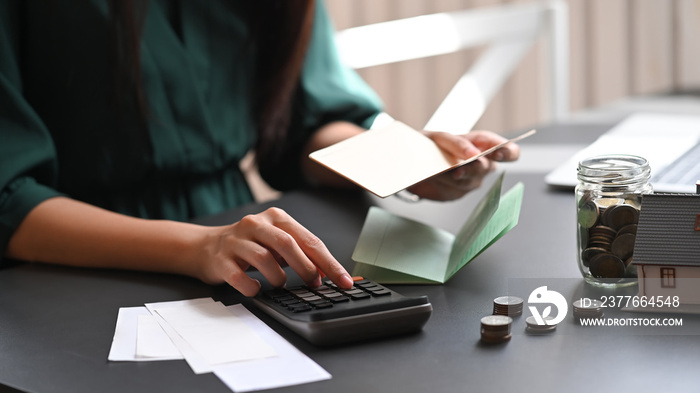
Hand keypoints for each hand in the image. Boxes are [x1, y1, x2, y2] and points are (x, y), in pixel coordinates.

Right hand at [195, 207, 353, 295]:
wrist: (206, 247)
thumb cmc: (249, 246)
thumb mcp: (276, 243)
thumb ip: (301, 253)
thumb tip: (327, 273)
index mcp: (275, 218)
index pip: (308, 239)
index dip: (328, 262)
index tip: (344, 280)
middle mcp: (255, 224)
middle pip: (287, 244)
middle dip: (306, 268)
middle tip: (315, 284)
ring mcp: (236, 241)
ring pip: (264, 258)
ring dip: (278, 277)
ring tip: (280, 284)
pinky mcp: (221, 259)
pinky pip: (239, 276)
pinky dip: (252, 287)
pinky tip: (257, 289)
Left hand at [407, 130, 519, 200]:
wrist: (410, 163)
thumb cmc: (429, 145)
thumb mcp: (440, 138)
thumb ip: (457, 143)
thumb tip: (474, 153)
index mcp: (482, 144)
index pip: (507, 150)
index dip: (508, 151)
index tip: (498, 152)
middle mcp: (480, 163)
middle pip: (488, 167)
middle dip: (475, 166)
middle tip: (463, 166)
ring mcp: (470, 179)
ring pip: (470, 181)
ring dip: (456, 176)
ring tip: (443, 171)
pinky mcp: (457, 192)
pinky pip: (455, 190)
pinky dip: (444, 183)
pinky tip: (437, 178)